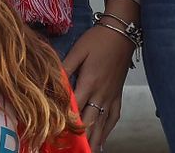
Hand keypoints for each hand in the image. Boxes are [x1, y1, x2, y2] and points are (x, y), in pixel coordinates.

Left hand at [63, 3, 136, 149]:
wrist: (122, 33)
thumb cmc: (98, 39)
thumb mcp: (78, 50)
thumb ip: (65, 67)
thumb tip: (52, 80)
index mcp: (89, 82)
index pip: (75, 107)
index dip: (65, 121)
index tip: (55, 132)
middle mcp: (101, 93)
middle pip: (89, 121)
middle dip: (79, 137)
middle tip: (70, 148)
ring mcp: (111, 96)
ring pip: (102, 123)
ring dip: (93, 139)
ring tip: (86, 151)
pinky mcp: (118, 95)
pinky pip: (114, 117)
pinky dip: (108, 130)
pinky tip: (102, 139)